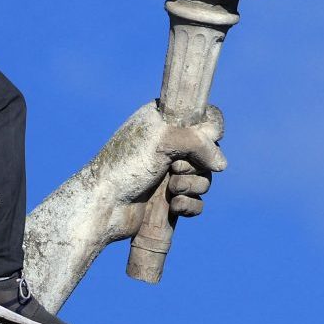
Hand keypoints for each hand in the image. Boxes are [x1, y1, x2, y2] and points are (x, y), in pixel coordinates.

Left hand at [93, 102, 226, 242]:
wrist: (102, 206)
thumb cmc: (126, 166)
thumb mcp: (163, 141)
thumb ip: (199, 143)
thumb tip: (222, 165)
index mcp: (164, 121)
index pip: (204, 116)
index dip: (211, 130)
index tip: (205, 139)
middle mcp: (169, 145)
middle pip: (209, 152)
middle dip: (196, 164)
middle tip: (173, 168)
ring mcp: (169, 173)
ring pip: (205, 178)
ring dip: (191, 186)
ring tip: (171, 190)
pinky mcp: (170, 198)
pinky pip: (197, 202)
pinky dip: (190, 205)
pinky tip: (174, 207)